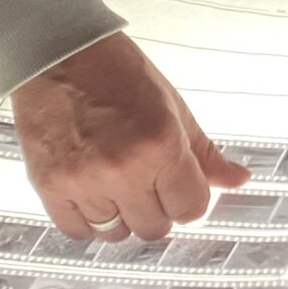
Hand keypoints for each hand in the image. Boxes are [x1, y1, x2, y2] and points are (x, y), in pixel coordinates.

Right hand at [10, 31, 247, 241]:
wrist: (57, 55)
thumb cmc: (116, 72)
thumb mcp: (173, 107)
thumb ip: (204, 153)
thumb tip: (238, 181)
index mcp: (162, 144)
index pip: (191, 209)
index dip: (189, 200)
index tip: (182, 189)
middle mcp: (124, 168)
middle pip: (155, 229)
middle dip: (158, 210)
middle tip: (149, 184)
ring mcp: (84, 181)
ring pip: (116, 234)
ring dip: (122, 216)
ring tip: (117, 186)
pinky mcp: (50, 186)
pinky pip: (77, 230)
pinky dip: (88, 220)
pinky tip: (92, 195)